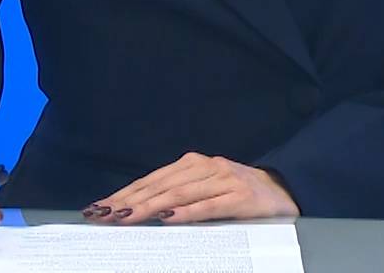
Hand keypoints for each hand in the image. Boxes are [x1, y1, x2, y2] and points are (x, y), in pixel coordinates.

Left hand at [85, 152, 299, 225]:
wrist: (284, 191)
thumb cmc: (238, 193)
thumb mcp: (206, 188)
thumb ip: (179, 195)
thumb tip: (137, 210)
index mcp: (195, 163)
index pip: (152, 179)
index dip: (125, 193)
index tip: (100, 207)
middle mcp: (207, 166)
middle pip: (160, 185)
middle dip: (128, 201)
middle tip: (103, 215)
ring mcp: (224, 180)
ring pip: (179, 194)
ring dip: (149, 206)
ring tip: (125, 217)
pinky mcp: (240, 197)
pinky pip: (208, 206)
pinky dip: (185, 213)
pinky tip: (166, 220)